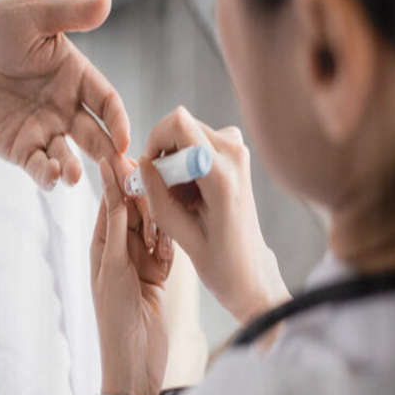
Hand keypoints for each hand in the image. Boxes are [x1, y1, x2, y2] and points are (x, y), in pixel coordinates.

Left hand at [0, 0, 134, 189]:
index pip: (107, 102)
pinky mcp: (23, 148)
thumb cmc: (4, 30)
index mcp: (79, 78)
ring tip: (74, 176)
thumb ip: (69, 10)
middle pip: (96, 136)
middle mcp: (68, 109)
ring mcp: (47, 131)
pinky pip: (38, 166)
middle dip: (109, 155)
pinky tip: (52, 177)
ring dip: (75, 169)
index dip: (118, 121)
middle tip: (120, 173)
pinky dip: (47, 175)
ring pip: (68, 156)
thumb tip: (106, 0)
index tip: (124, 139)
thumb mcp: (33, 10)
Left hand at [91, 159, 174, 394]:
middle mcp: (120, 253)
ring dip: (160, 223)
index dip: (118, 181)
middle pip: (135, 213)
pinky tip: (175, 240)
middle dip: (145, 202)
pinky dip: (171, 245)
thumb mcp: (114, 268)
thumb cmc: (117, 319)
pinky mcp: (160, 276)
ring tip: (167, 213)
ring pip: (155, 228)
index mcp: (101, 248)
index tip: (126, 153)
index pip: (110, 205)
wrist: (137, 362)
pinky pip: (169, 249)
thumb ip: (117, 228)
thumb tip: (112, 187)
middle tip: (157, 184)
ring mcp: (142, 264)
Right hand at [139, 107, 289, 324]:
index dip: (154, 142)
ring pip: (187, 134)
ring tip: (183, 201)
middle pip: (180, 125)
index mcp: (222, 175)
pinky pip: (198, 143)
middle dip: (164, 155)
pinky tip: (193, 196)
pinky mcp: (237, 155)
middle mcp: (235, 154)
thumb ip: (156, 194)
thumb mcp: (178, 233)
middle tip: (167, 194)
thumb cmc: (219, 261)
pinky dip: (187, 164)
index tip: (152, 174)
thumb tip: (142, 161)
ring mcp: (239, 151)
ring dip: (175, 162)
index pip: (178, 124)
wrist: (251, 271)